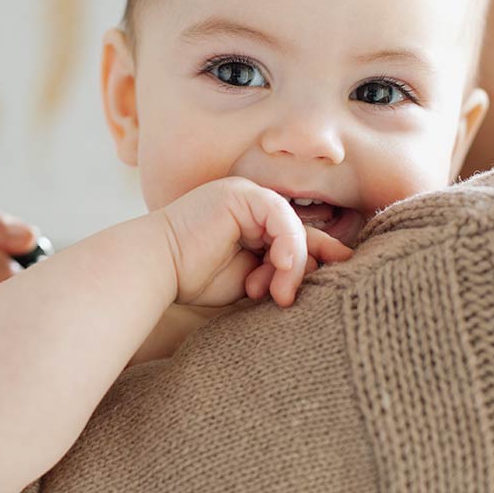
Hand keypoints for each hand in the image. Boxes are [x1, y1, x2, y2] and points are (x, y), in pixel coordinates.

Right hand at [154, 177, 351, 308]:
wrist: (156, 270)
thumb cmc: (193, 280)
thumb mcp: (249, 280)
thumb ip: (278, 273)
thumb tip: (320, 270)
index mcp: (251, 225)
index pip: (295, 239)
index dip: (318, 258)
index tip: (337, 279)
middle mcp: (251, 207)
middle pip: (299, 232)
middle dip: (304, 267)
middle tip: (291, 297)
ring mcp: (246, 196)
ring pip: (293, 228)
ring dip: (292, 265)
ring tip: (279, 294)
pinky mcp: (241, 194)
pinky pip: (281, 216)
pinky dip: (288, 243)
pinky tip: (280, 266)